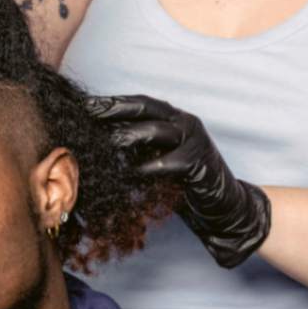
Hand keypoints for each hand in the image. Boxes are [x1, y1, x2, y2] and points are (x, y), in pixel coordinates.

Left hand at [86, 94, 270, 267]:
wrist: (224, 206)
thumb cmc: (184, 182)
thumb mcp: (156, 158)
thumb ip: (136, 147)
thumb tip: (98, 140)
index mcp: (172, 117)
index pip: (137, 103)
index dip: (111, 102)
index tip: (83, 103)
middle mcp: (183, 121)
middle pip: (144, 107)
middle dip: (114, 109)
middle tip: (87, 112)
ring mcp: (193, 140)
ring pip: (156, 131)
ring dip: (127, 136)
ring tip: (102, 141)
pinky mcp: (199, 163)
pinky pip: (168, 163)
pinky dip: (147, 168)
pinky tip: (129, 174)